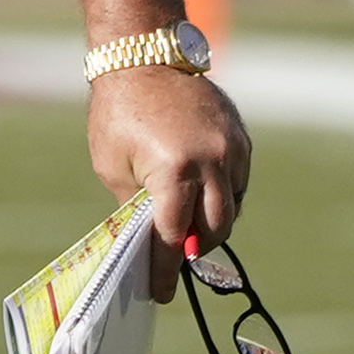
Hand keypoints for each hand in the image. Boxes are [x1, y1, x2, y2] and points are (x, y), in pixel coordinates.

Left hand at [91, 62, 251, 299]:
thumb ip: (136, 205)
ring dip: (212, 223)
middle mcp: (211, 162)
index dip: (166, 269)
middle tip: (176, 260)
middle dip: (196, 248)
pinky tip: (202, 197)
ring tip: (188, 229)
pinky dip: (222, 196)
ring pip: (232, 207)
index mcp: (174, 171)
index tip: (161, 293)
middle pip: (214, 228)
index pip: (174, 237)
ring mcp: (232, 150)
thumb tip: (150, 239)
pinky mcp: (241, 139)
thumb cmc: (118, 114)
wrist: (144, 59)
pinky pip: (238, 181)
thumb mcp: (113, 166)